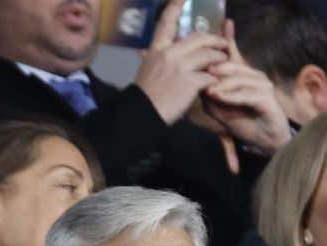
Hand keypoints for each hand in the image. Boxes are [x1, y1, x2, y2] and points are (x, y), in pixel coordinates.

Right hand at [133, 0, 228, 123]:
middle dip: (216, 41)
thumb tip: (175, 47)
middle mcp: (169, 54)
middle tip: (224, 45)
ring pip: (210, 55)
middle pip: (200, 38)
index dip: (174, 6)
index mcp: (156, 50)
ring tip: (224, 64)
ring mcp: (180, 67)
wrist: (141, 115)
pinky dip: (215, 79)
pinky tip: (215, 84)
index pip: (166, 23)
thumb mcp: (148, 70)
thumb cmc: (145, 96)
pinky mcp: (191, 82)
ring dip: (220, 60)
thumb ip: (162, 57)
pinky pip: (211, 75)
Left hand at [193, 20, 289, 157]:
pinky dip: (232, 96)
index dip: (226, 40)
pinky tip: (219, 97)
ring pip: (239, 79)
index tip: (221, 26)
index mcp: (242, 74)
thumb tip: (196, 79)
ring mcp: (263, 85)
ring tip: (208, 90)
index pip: (232, 54)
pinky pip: (248, 94)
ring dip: (222, 84)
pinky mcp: (268, 99)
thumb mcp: (216, 105)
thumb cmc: (238, 120)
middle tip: (200, 73)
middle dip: (215, 69)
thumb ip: (207, 91)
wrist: (260, 139)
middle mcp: (254, 75)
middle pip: (232, 66)